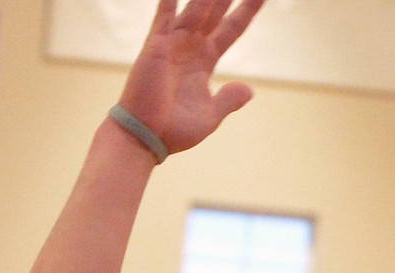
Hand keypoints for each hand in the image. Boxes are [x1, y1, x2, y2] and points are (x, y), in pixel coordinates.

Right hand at [120, 0, 263, 153]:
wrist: (145, 138)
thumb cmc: (174, 131)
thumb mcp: (210, 117)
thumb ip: (228, 100)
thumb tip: (249, 90)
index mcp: (205, 61)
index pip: (231, 29)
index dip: (246, 10)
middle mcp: (191, 47)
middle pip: (216, 10)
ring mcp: (174, 42)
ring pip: (196, 6)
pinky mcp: (156, 44)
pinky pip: (164, 13)